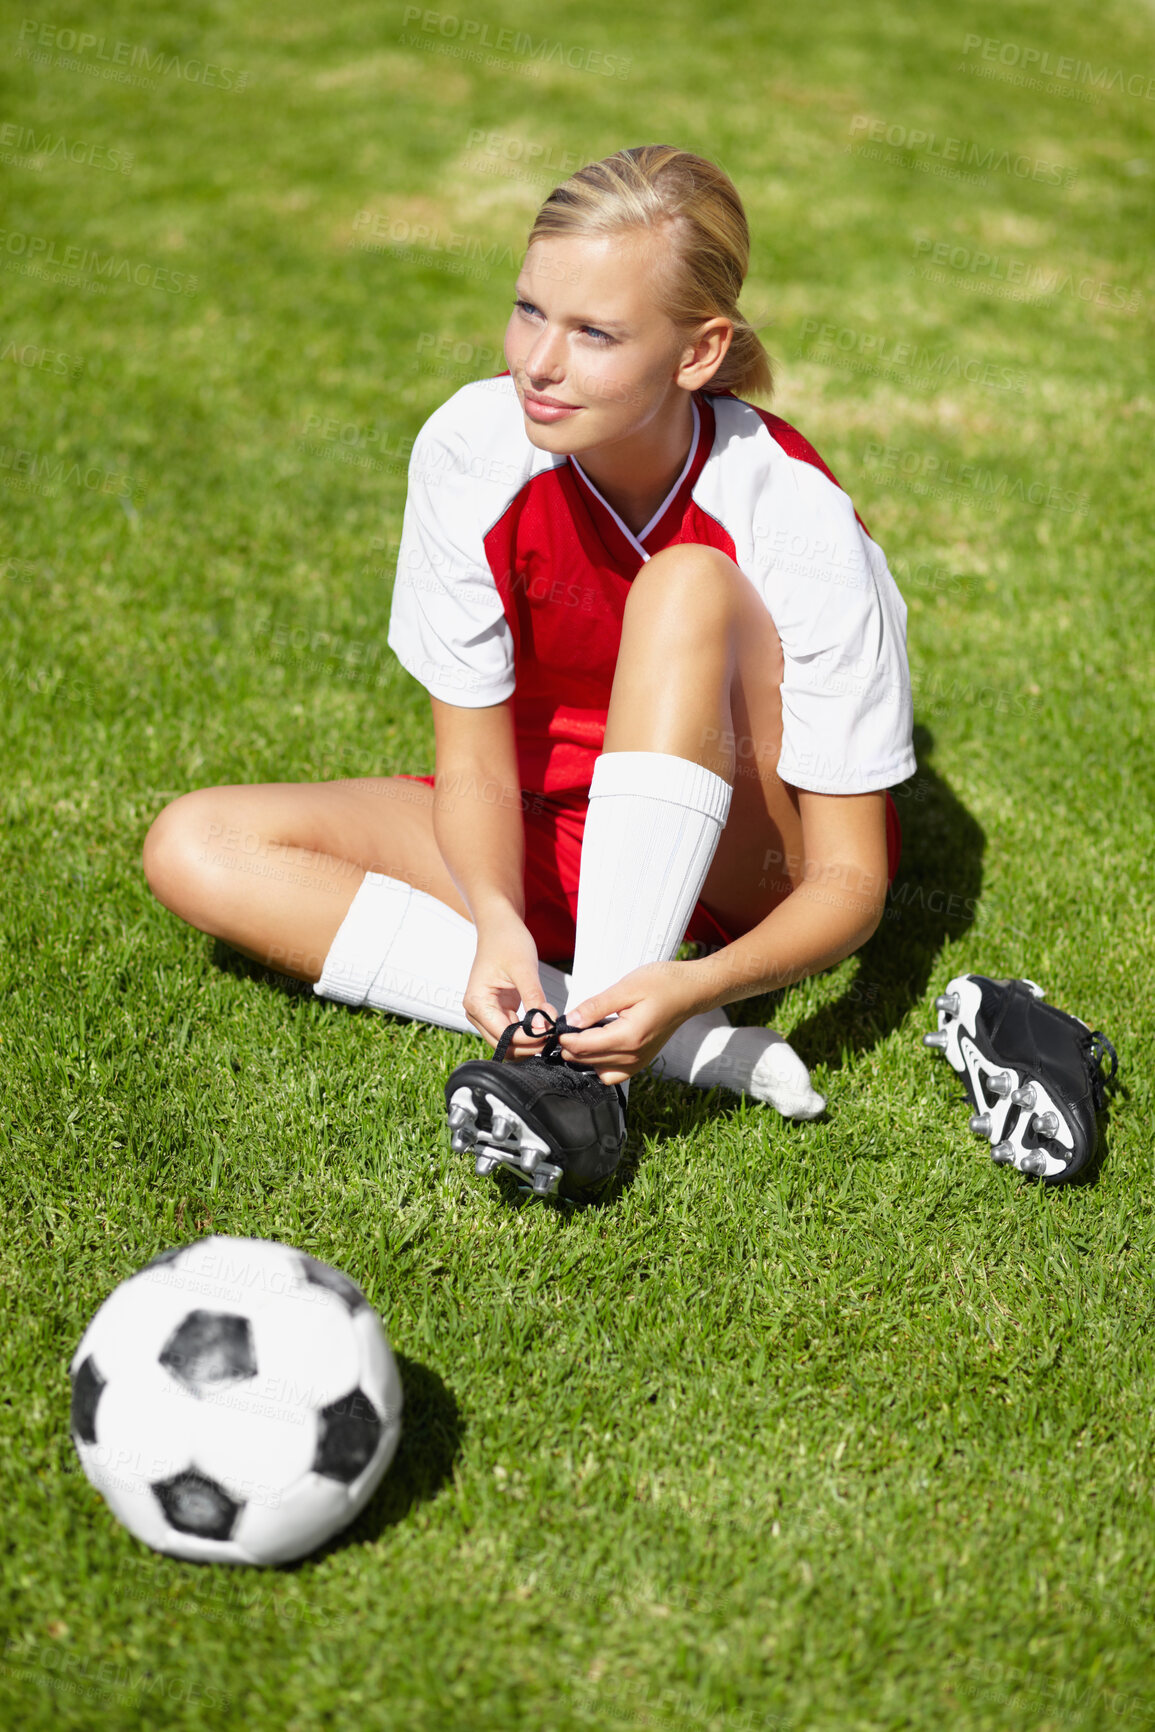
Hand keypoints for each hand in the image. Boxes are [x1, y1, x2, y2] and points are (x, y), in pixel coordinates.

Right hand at [462, 912, 556, 1054]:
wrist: (500, 927)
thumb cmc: (508, 942)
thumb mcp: (524, 970)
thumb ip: (534, 999)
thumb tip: (543, 1027)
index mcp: (477, 1003)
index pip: (504, 1035)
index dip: (529, 1039)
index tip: (552, 1033)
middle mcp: (477, 1012)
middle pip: (504, 1044)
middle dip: (530, 1044)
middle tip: (556, 1036)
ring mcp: (486, 1013)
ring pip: (509, 1041)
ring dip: (530, 1041)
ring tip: (553, 1030)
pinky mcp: (498, 1011)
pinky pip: (513, 1031)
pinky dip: (529, 1032)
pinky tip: (546, 1025)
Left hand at [555, 960, 707, 1084]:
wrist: (690, 991)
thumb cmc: (662, 984)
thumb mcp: (626, 987)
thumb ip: (596, 1006)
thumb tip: (571, 1020)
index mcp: (629, 1036)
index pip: (584, 1046)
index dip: (565, 1038)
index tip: (557, 1026)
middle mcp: (634, 1055)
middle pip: (588, 1061)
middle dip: (570, 1048)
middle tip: (564, 1028)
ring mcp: (639, 1062)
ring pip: (598, 1072)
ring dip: (584, 1059)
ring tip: (579, 1037)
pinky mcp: (642, 1062)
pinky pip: (613, 1074)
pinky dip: (600, 1065)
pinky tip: (597, 1046)